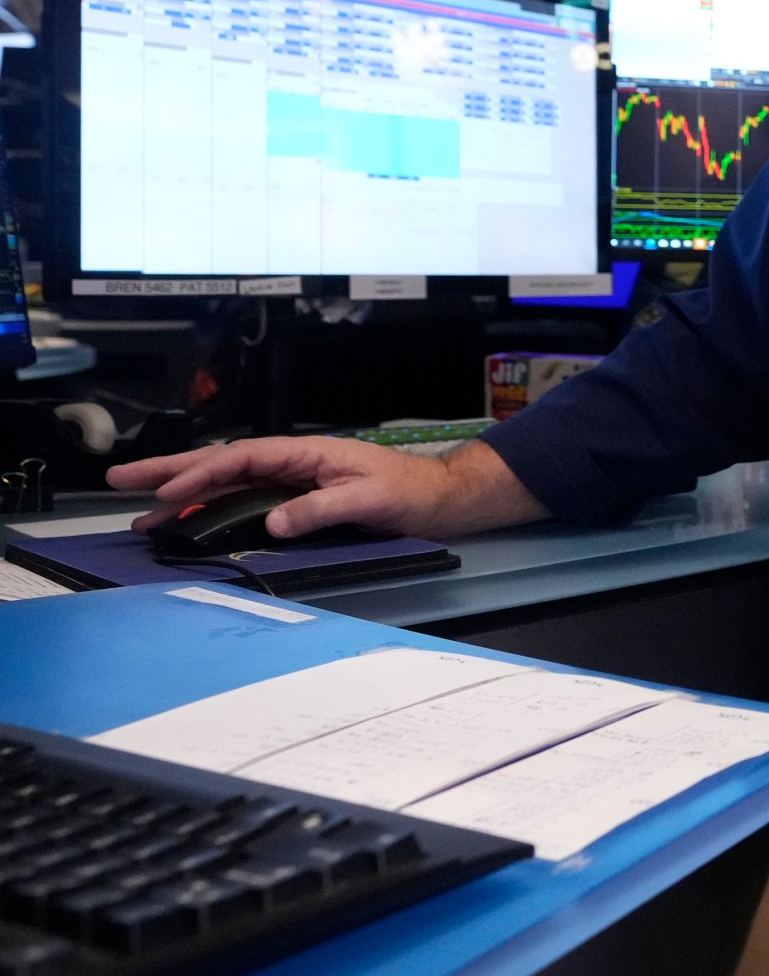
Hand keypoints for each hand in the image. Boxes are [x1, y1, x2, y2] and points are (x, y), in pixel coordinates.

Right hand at [110, 437, 549, 543]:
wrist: (442, 501)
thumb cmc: (412, 493)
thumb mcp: (372, 498)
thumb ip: (323, 508)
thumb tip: (273, 521)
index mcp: (307, 453)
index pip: (241, 459)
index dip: (200, 473)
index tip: (164, 491)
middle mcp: (293, 464)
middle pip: (222, 464)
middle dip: (170, 471)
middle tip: (118, 482)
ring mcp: (293, 483)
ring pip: (227, 485)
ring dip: (183, 496)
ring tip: (139, 514)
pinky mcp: (298, 502)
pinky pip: (244, 503)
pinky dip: (212, 510)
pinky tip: (188, 523)